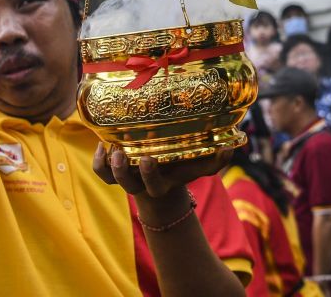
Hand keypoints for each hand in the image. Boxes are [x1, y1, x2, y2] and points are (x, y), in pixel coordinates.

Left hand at [93, 142, 231, 198]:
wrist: (163, 180)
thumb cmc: (182, 168)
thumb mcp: (200, 167)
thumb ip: (216, 160)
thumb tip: (231, 147)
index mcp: (161, 184)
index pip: (154, 186)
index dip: (149, 175)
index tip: (150, 158)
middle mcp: (142, 183)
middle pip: (130, 186)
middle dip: (125, 171)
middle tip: (127, 154)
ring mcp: (127, 177)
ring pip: (113, 179)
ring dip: (111, 167)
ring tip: (112, 149)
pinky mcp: (115, 171)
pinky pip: (102, 173)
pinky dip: (98, 162)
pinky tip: (102, 144)